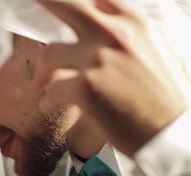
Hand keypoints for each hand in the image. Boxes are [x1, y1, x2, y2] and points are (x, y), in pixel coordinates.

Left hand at [36, 0, 188, 156]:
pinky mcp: (86, 87)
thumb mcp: (154, 51)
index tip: (58, 3)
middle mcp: (115, 34)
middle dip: (44, 2)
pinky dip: (48, 100)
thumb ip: (128, 34)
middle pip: (65, 3)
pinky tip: (50, 105)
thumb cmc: (164, 98)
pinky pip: (52, 89)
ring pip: (49, 53)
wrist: (169, 134)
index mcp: (134, 22)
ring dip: (43, 72)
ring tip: (43, 83)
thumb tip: (106, 25)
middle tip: (34, 3)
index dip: (70, 0)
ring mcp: (98, 59)